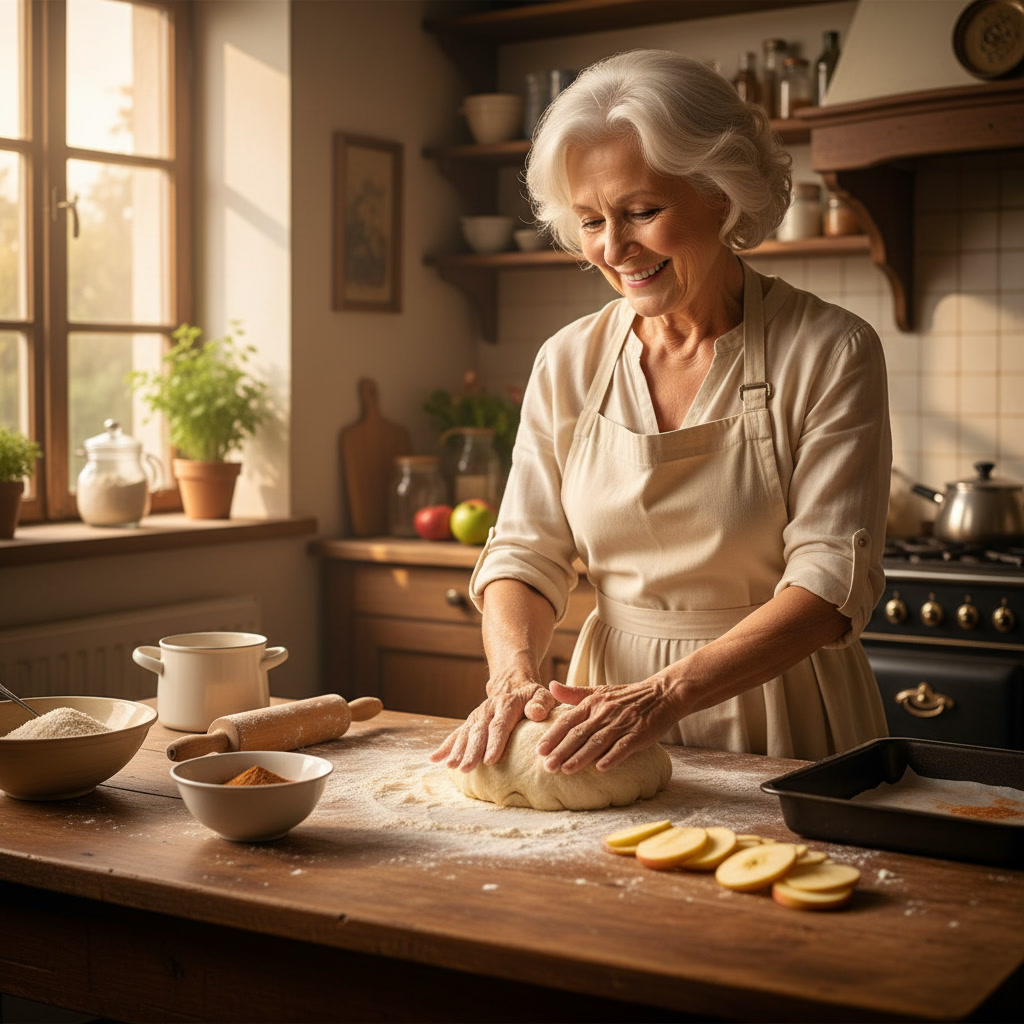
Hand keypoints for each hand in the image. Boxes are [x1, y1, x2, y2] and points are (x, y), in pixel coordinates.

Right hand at [429, 677, 557, 771]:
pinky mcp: (470, 723)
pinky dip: (445, 746)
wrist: (512, 684)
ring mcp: (477, 716)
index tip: (490, 760)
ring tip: (452, 766)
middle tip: (467, 768)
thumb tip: (536, 713)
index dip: (494, 743)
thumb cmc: (532, 697)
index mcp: (507, 704)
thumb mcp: (542, 695)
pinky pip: (456, 734)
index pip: (500, 725)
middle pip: (479, 732)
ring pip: (465, 734)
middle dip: (472, 751)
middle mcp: (488, 710)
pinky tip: (434, 759)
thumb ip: (541, 703)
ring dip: (457, 750)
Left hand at [537, 678, 681, 773]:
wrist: (663, 693)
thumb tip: (550, 686)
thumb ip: (574, 693)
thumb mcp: (600, 690)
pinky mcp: (639, 733)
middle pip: (579, 734)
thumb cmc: (628, 696)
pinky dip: (612, 757)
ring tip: (565, 770)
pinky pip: (624, 747)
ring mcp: (622, 723)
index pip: (568, 720)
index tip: (539, 750)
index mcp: (593, 703)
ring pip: (597, 742)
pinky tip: (601, 768)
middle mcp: (605, 712)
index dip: (553, 735)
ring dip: (581, 757)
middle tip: (546, 767)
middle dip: (561, 751)